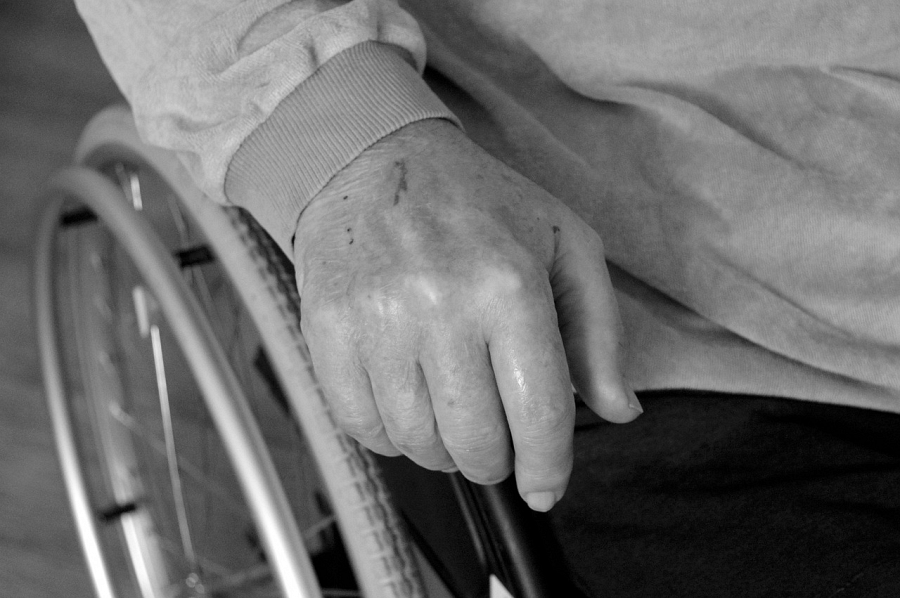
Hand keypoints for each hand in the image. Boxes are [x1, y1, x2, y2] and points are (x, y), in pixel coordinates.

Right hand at [294, 119, 640, 510]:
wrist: (375, 162)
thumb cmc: (478, 204)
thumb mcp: (564, 245)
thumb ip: (600, 332)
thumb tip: (619, 411)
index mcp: (510, 285)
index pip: (539, 413)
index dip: (548, 467)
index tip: (545, 486)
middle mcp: (441, 305)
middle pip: (476, 442)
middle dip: (495, 461)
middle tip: (495, 443)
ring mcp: (377, 322)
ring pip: (418, 443)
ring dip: (442, 449)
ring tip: (450, 411)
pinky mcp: (328, 333)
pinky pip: (362, 426)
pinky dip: (391, 435)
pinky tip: (407, 402)